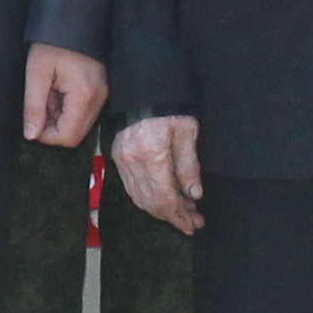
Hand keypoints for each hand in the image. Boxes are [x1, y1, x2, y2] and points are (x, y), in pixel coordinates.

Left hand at [25, 43, 108, 148]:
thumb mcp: (36, 73)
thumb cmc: (52, 43)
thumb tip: (31, 136)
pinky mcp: (101, 89)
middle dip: (54, 126)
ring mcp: (103, 94)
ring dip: (60, 117)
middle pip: (76, 134)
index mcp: (84, 95)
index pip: (68, 136)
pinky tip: (58, 90)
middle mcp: (99, 98)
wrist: (72, 19)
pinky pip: (84, 112)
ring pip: (80, 124)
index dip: (47, 136)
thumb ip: (34, 107)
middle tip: (41, 103)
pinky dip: (68, 108)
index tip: (33, 119)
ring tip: (49, 93)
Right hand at [110, 115, 203, 234]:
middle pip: (151, 202)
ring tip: (182, 213)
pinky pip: (131, 188)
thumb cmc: (171, 107)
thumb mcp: (187, 133)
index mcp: (152, 154)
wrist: (145, 89)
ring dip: (161, 211)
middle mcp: (132, 161)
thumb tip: (194, 195)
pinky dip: (147, 199)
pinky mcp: (117, 157)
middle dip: (173, 216)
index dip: (180, 215)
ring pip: (139, 199)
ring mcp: (121, 160)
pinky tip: (163, 200)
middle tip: (192, 222)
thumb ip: (189, 166)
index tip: (195, 223)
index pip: (165, 197)